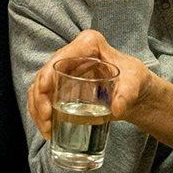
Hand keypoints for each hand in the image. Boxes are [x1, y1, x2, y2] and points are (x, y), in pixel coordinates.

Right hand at [26, 28, 154, 139]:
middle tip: (47, 118)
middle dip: (40, 97)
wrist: (136, 93)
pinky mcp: (60, 87)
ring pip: (39, 88)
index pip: (63, 56)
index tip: (46, 88)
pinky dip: (40, 114)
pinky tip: (46, 128)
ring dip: (37, 109)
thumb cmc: (135, 80)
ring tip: (47, 129)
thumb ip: (127, 94)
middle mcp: (71, 55)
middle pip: (45, 74)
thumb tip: (116, 109)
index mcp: (89, 44)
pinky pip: (43, 99)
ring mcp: (63, 71)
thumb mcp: (135, 83)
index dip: (49, 71)